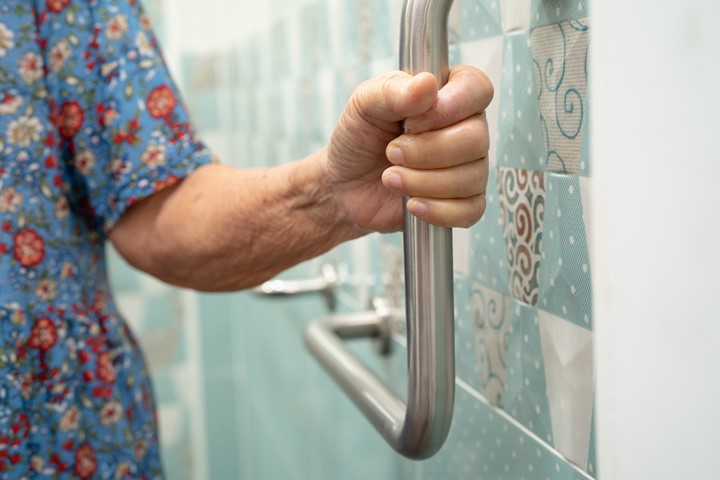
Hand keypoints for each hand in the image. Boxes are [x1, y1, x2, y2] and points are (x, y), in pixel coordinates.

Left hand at [323, 65, 492, 232]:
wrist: (343, 186)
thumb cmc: (359, 139)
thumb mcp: (364, 104)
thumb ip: (395, 90)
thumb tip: (428, 83)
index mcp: (448, 95)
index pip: (477, 89)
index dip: (451, 106)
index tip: (413, 122)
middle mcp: (465, 129)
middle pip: (476, 139)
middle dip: (427, 151)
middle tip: (391, 153)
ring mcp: (468, 168)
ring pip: (472, 177)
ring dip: (424, 182)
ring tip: (391, 178)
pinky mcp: (462, 204)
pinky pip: (471, 210)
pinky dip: (438, 210)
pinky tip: (412, 204)